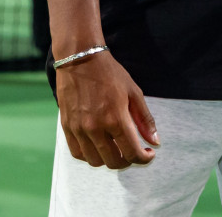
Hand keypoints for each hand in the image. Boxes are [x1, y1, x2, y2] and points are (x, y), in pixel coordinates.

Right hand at [56, 50, 159, 168]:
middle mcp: (96, 128)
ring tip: (115, 147)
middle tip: (133, 151)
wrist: (80, 60)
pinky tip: (97, 145)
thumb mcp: (133, 92)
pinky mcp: (67, 127)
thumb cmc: (110, 73)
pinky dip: (89, 155)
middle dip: (128, 160)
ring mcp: (79, 129)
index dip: (144, 158)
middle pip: (114, 162)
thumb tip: (155, 142)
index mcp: (116, 119)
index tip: (148, 153)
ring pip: (95, 161)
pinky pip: (78, 153)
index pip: (132, 153)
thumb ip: (145, 119)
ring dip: (108, 159)